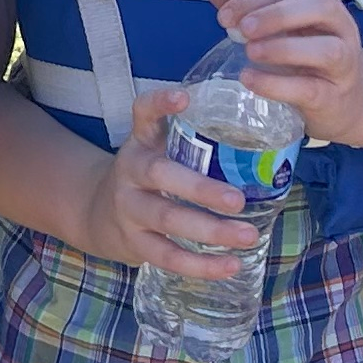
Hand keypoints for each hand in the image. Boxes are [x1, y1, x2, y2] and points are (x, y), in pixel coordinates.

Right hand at [70, 85, 263, 276]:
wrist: (98, 212)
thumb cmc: (149, 175)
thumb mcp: (159, 147)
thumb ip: (195, 137)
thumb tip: (263, 129)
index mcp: (141, 141)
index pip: (143, 113)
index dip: (160, 104)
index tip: (184, 97)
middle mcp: (131, 171)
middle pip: (161, 175)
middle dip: (201, 189)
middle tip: (239, 199)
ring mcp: (129, 208)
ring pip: (167, 219)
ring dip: (210, 231)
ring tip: (248, 236)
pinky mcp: (135, 242)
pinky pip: (167, 256)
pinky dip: (200, 266)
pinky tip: (230, 266)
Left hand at [213, 0, 362, 148]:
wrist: (340, 102)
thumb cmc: (305, 58)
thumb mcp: (279, 29)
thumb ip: (248, 7)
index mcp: (321, 2)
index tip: (224, 16)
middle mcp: (340, 27)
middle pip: (320, 7)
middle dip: (278, 14)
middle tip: (242, 29)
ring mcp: (343, 63)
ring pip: (326, 50)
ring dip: (284, 48)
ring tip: (250, 52)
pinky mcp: (334, 96)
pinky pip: (310, 89)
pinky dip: (279, 85)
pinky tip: (251, 80)